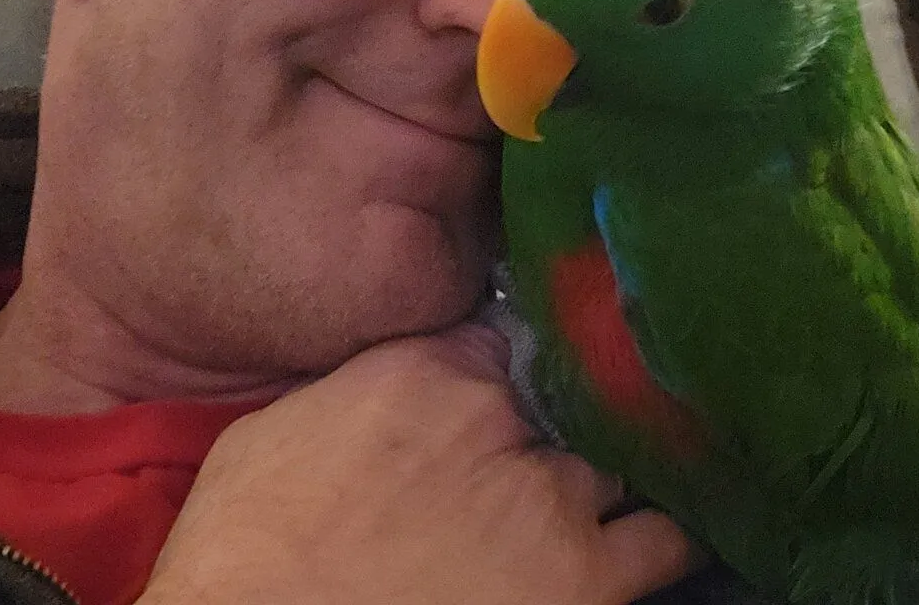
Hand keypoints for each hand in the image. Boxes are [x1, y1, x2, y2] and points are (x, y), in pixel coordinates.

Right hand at [138, 323, 698, 604]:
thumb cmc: (246, 552)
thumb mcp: (278, 433)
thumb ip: (360, 394)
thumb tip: (394, 394)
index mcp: (424, 371)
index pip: (501, 338)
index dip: (508, 367)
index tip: (512, 383)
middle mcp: (499, 415)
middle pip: (569, 394)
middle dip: (560, 418)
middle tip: (544, 448)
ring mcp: (550, 497)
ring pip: (624, 455)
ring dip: (616, 466)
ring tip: (626, 474)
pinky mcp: (584, 580)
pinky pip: (665, 539)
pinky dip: (672, 525)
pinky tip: (671, 516)